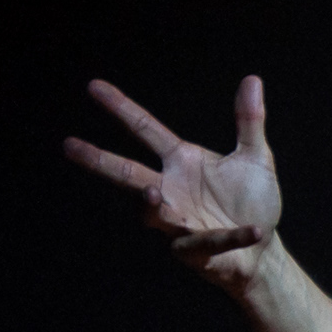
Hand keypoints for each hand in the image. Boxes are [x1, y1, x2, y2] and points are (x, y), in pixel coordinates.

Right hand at [64, 76, 280, 292]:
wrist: (262, 251)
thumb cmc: (252, 204)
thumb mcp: (255, 158)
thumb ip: (249, 122)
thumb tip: (252, 80)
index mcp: (182, 162)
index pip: (145, 130)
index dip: (121, 108)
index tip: (93, 87)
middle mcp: (172, 191)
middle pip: (128, 174)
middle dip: (99, 161)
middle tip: (69, 145)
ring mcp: (180, 223)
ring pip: (153, 214)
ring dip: (150, 205)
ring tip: (153, 193)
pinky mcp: (198, 251)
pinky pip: (209, 243)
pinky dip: (231, 237)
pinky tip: (253, 231)